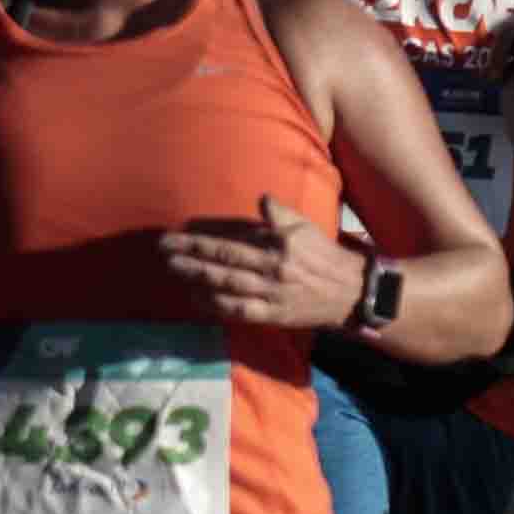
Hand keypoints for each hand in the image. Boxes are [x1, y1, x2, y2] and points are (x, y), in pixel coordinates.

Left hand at [149, 192, 363, 333]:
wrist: (350, 291)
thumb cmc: (323, 255)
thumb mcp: (305, 227)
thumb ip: (280, 214)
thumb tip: (261, 197)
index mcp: (278, 244)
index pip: (232, 240)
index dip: (202, 239)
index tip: (178, 234)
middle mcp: (272, 268)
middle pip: (224, 261)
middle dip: (191, 255)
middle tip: (163, 250)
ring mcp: (271, 293)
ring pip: (228, 286)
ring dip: (198, 278)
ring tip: (174, 270)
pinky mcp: (273, 316)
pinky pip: (239, 311)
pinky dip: (217, 306)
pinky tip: (197, 299)